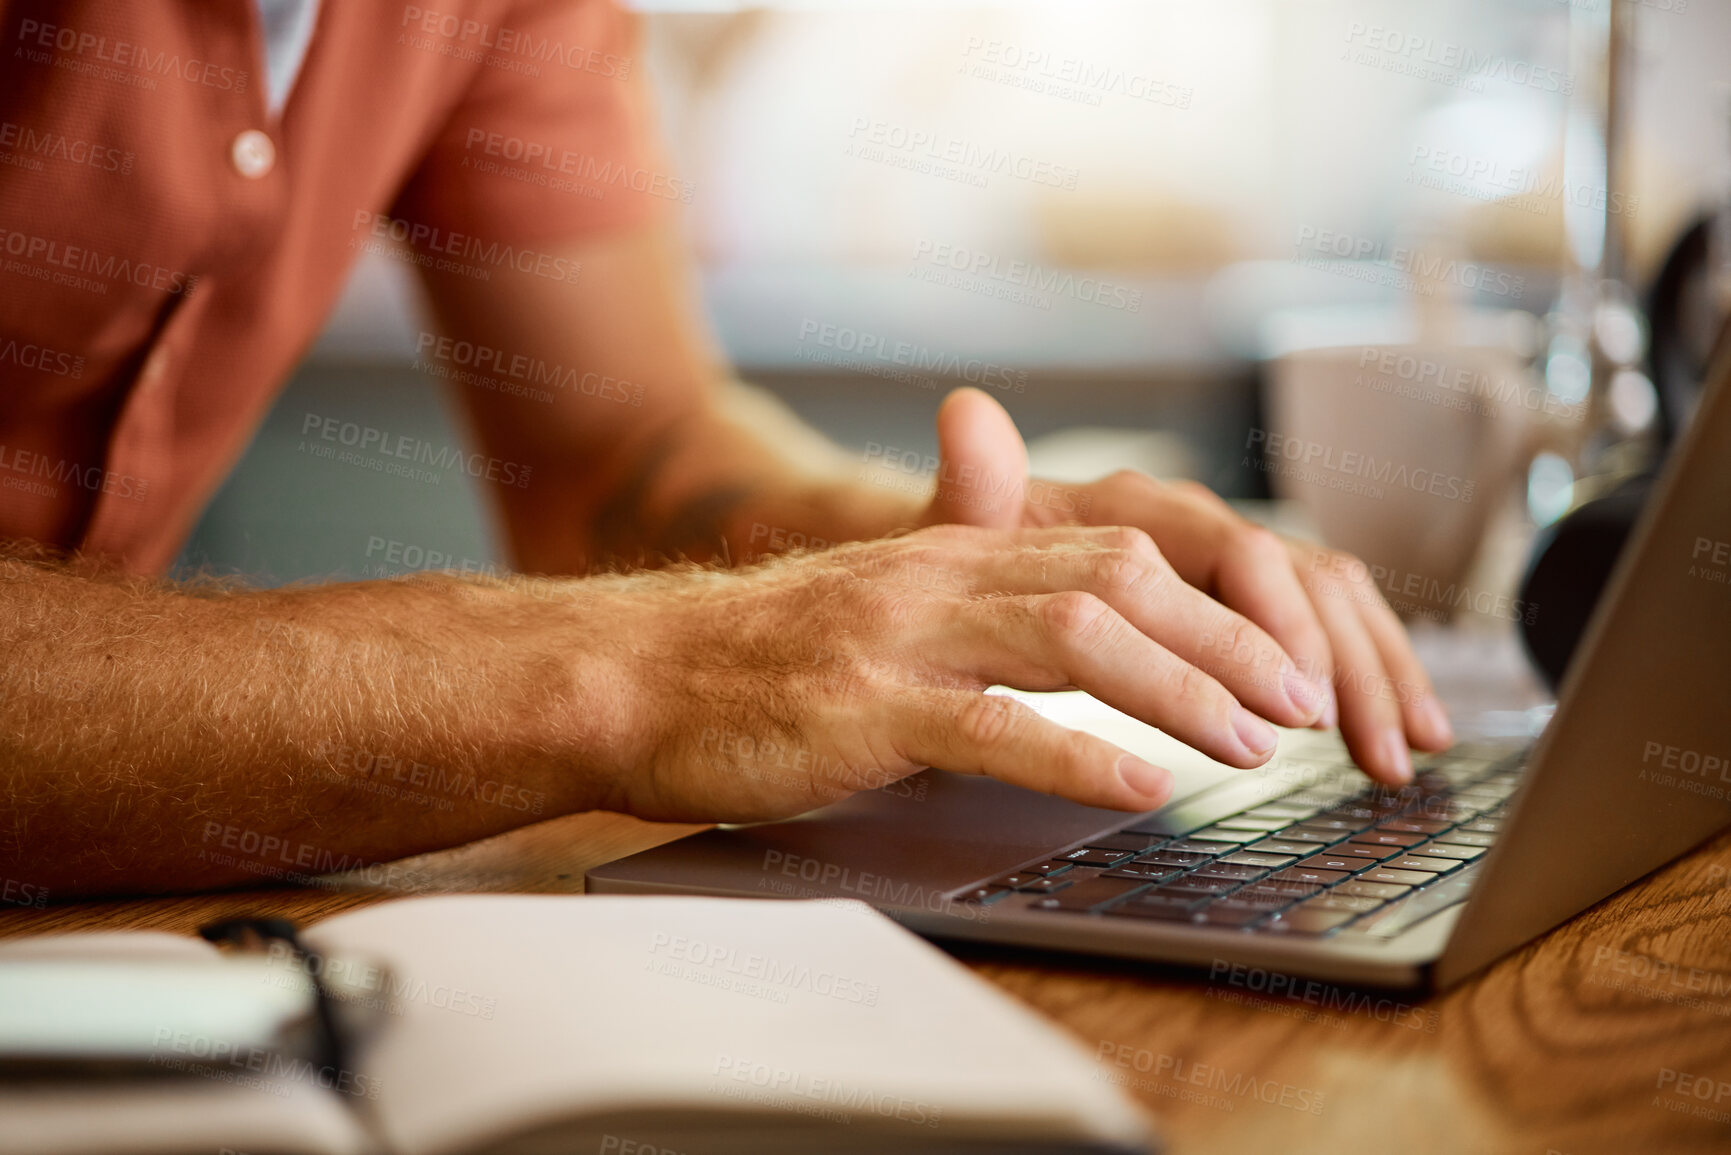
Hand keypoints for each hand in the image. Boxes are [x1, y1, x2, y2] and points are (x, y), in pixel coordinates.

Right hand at [595, 523, 1331, 822]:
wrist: (634, 673)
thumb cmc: (758, 656)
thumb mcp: (884, 605)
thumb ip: (978, 601)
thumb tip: (1079, 630)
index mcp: (953, 553)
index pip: (1116, 550)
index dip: (1213, 601)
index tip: (1280, 658)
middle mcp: (940, 578)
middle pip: (1119, 581)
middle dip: (1227, 641)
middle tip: (1302, 703)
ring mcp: (902, 638)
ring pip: (1073, 637)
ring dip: (1180, 690)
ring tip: (1253, 743)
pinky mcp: (862, 709)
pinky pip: (990, 725)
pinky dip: (1076, 754)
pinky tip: (1138, 786)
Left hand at [918, 389, 1453, 785]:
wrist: (968, 557)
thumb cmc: (967, 552)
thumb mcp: (958, 528)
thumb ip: (972, 484)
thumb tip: (965, 412)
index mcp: (1141, 506)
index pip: (1235, 554)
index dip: (1276, 626)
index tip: (1296, 700)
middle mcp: (1198, 526)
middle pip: (1303, 582)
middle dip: (1350, 666)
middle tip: (1373, 748)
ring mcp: (1227, 565)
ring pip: (1331, 607)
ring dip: (1378, 677)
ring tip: (1407, 751)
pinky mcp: (1241, 605)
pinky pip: (1323, 631)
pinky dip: (1367, 677)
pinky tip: (1398, 731)